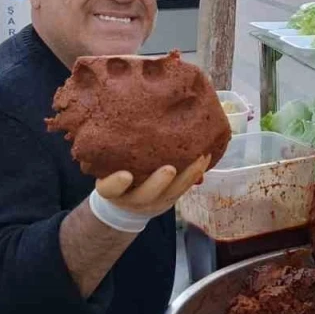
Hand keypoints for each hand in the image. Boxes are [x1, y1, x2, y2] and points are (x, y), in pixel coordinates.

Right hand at [95, 154, 210, 218]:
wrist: (127, 204)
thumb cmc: (116, 172)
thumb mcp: (108, 165)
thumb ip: (113, 149)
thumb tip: (124, 108)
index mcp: (111, 190)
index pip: (108, 190)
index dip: (115, 184)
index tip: (125, 175)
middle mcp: (131, 198)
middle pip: (144, 195)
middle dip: (158, 183)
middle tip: (169, 169)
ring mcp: (153, 202)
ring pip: (171, 193)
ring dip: (188, 176)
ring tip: (200, 157)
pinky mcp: (170, 199)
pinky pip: (185, 189)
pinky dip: (196, 173)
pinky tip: (206, 156)